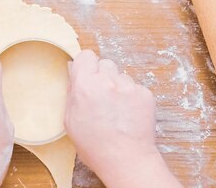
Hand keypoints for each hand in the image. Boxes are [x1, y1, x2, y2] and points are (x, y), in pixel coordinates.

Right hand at [65, 50, 181, 187]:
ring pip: (121, 76)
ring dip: (118, 87)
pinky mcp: (145, 94)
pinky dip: (132, 97)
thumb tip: (74, 72)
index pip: (86, 55)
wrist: (126, 159)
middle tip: (102, 95)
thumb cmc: (95, 145)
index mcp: (85, 86)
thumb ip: (72, 91)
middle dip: (103, 76)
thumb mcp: (71, 119)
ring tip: (116, 109)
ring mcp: (128, 86)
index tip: (87, 74)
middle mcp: (107, 81)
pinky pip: (135, 87)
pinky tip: (128, 114)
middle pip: (105, 63)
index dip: (86, 65)